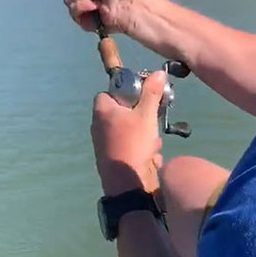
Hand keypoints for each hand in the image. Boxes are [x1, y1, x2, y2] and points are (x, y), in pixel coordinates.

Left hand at [91, 70, 165, 196]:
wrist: (126, 184)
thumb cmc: (133, 144)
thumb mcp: (146, 115)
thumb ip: (152, 93)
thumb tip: (158, 72)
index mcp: (101, 110)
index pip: (110, 92)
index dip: (127, 93)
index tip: (143, 98)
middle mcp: (98, 125)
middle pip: (123, 111)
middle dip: (142, 118)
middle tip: (153, 123)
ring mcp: (103, 143)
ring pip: (130, 130)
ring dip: (145, 136)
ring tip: (152, 144)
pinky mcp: (110, 158)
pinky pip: (129, 146)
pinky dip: (141, 150)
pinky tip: (149, 158)